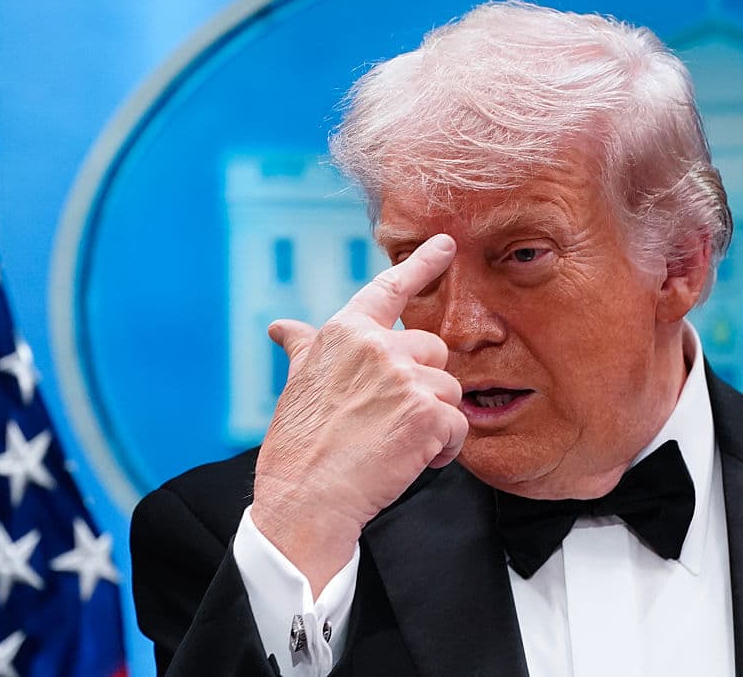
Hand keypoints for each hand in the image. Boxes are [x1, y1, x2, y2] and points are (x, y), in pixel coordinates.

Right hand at [251, 234, 466, 593]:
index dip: (421, 264)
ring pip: (450, 390)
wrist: (305, 498)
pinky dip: (445, 448)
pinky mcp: (427, 413)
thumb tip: (283, 328)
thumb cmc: (298, 446)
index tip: (445, 244)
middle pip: (433, 352)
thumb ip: (305, 349)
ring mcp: (405, 378)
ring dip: (435, 421)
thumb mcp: (297, 385)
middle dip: (423, 387)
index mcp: (345, 333)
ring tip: (398, 445)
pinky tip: (413, 460)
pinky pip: (458, 425)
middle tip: (393, 420)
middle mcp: (377, 347)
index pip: (389, 290)